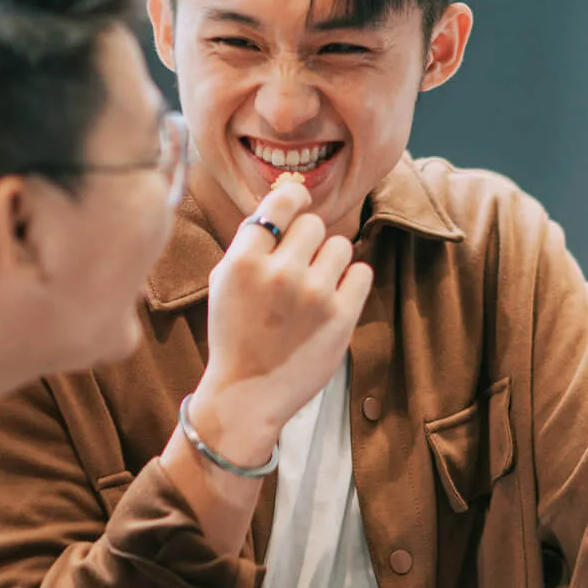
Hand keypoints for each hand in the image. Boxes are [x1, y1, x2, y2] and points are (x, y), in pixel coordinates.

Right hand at [188, 181, 372, 463]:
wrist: (246, 394)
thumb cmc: (234, 332)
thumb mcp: (225, 280)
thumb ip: (253, 239)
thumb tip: (290, 193)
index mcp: (244, 261)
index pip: (282, 202)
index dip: (294, 199)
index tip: (298, 205)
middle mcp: (279, 273)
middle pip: (314, 224)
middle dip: (307, 241)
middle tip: (298, 267)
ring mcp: (313, 295)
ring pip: (340, 246)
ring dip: (330, 262)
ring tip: (313, 288)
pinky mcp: (341, 317)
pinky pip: (362, 273)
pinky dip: (351, 282)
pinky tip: (332, 299)